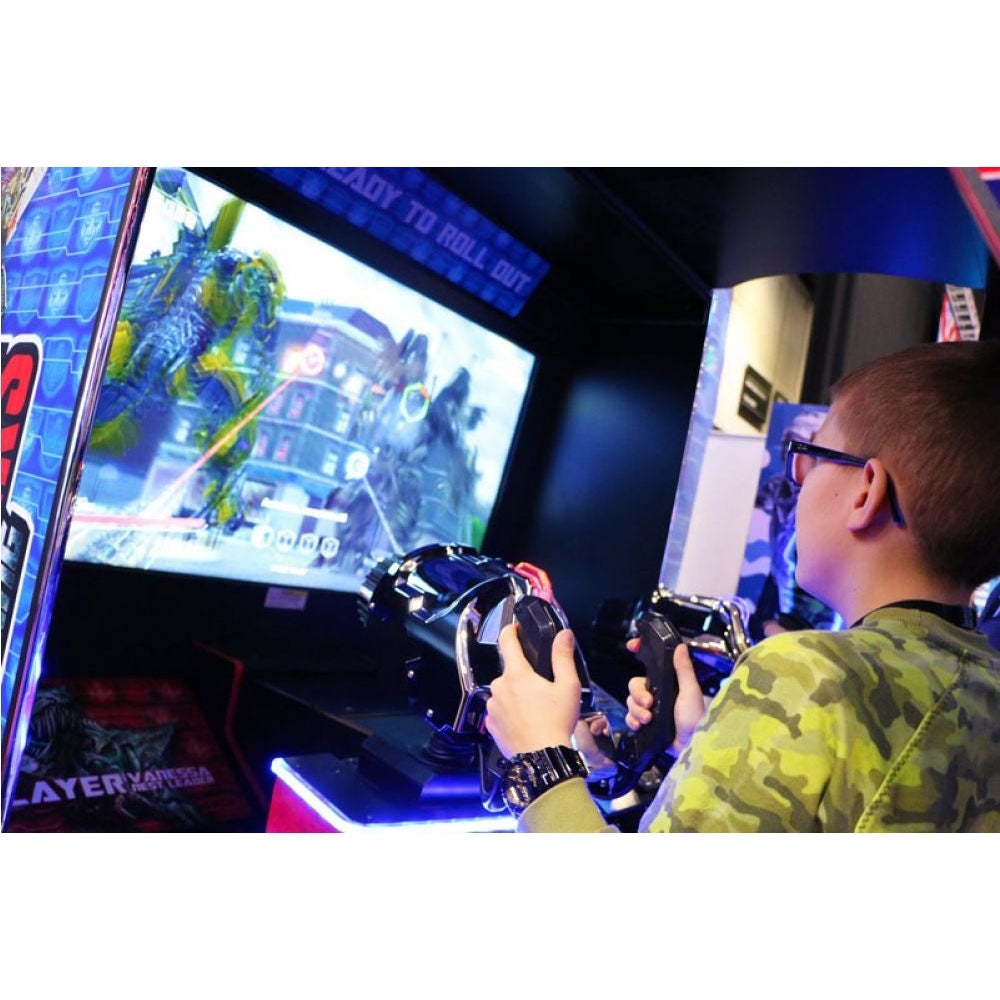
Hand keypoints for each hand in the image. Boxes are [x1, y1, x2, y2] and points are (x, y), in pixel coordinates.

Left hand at [485, 624, 580, 758]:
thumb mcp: (568, 687)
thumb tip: (564, 635)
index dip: (511, 630)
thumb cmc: (555, 723)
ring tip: (536, 710)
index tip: (515, 628)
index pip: (507, 641)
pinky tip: (526, 722)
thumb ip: (563, 657)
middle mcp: (499, 687)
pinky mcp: (491, 724)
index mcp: (517, 674)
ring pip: (505, 692)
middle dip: (524, 676)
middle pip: (510, 672)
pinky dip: (510, 713)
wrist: (542, 759)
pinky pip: (500, 711)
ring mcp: (493, 706)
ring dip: (516, 696)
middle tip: (542, 689)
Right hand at [624, 638, 705, 754]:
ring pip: (630, 701)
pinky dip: (633, 721)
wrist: (690, 746)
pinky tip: (642, 726)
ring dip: (637, 710)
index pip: (650, 664)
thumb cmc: (695, 718)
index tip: (631, 646)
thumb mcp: (690, 691)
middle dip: (638, 695)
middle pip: (635, 685)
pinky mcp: (644, 725)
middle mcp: (656, 694)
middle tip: (649, 704)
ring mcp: (649, 709)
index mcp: (667, 683)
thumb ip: (684, 669)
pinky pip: (629, 717)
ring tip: (648, 719)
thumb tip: (680, 646)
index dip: (638, 652)